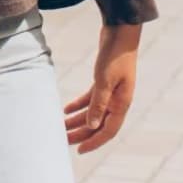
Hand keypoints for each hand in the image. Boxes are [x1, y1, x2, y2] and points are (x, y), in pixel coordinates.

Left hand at [66, 23, 140, 153]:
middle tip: (62, 141)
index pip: (108, 131)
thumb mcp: (104, 80)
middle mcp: (118, 101)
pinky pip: (91, 99)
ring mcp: (112, 91)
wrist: (121, 32)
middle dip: (81, 133)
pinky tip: (65, 109)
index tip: (78, 150)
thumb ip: (98, 103)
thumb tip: (91, 125)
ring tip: (61, 127)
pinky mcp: (104, 81)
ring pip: (93, 112)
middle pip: (98, 123)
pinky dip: (79, 105)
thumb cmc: (115, 56)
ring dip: (77, 120)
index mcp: (122, 104)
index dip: (93, 142)